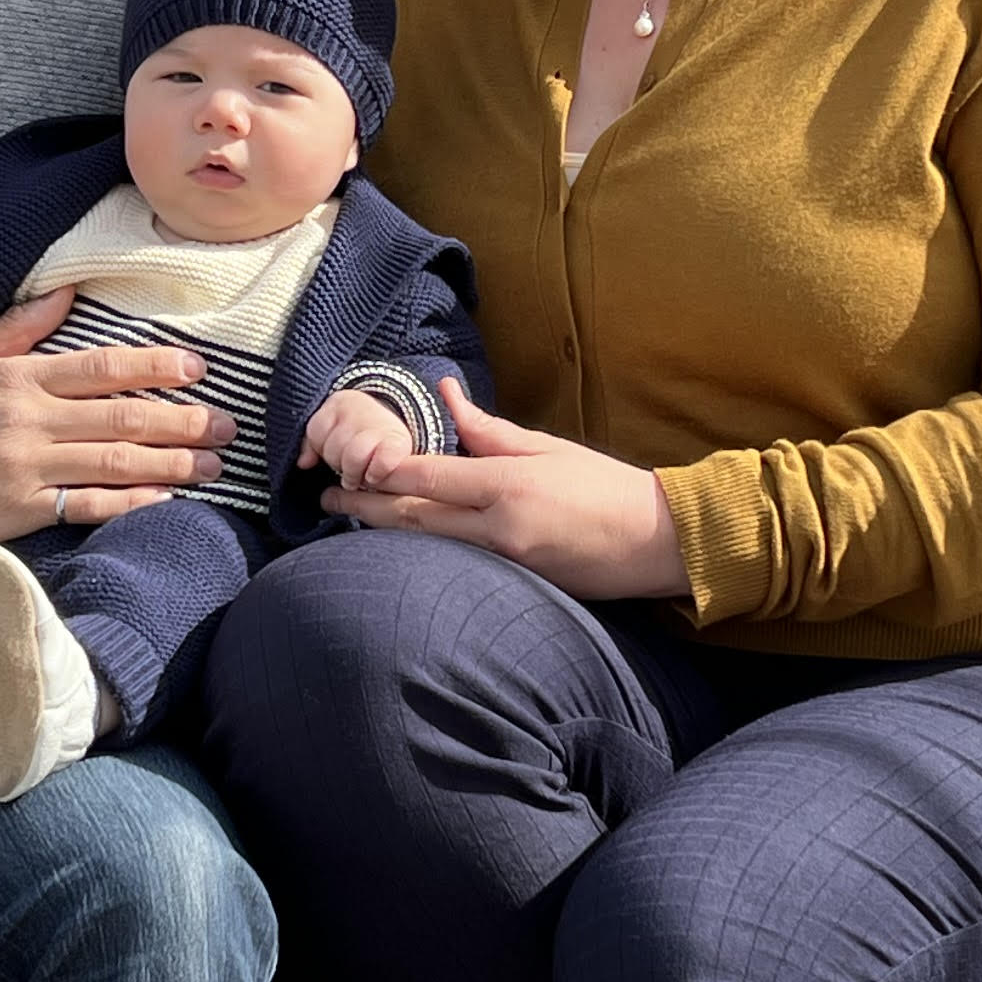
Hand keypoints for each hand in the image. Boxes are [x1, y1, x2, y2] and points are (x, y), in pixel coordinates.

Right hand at [0, 290, 236, 545]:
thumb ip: (20, 328)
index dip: (156, 366)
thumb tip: (69, 290)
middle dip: (183, 421)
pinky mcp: (23, 511)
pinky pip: (88, 506)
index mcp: (21, 379)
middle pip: (123, 416)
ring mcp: (28, 468)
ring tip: (212, 466)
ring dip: (172, 464)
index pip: (103, 367)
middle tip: (227, 426)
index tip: (198, 369)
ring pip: (115, 461)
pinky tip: (165, 499)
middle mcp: (30, 421)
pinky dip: (130, 502)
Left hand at [321, 380, 684, 599]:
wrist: (655, 543)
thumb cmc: (604, 487)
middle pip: (415, 519)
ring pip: (428, 547)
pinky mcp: (512, 586)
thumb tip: (445, 394)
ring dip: (385, 532)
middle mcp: (499, 528)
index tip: (352, 463)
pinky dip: (422, 553)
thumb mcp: (547, 447)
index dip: (385, 472)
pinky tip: (397, 545)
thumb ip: (488, 429)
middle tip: (327, 498)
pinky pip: (455, 566)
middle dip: (366, 507)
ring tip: (348, 518)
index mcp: (508, 485)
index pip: (430, 479)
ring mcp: (504, 563)